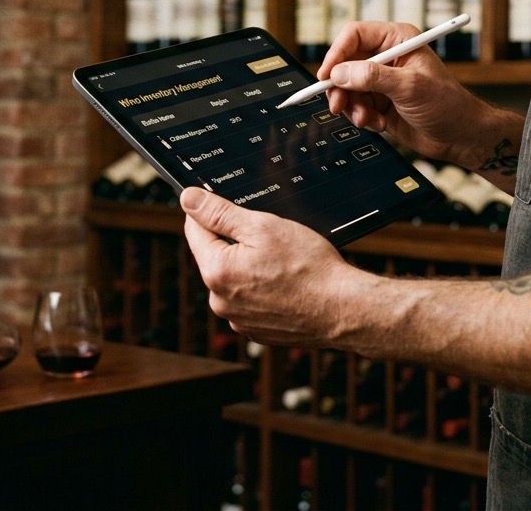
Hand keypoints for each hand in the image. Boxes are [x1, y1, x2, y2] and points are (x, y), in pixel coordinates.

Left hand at [180, 187, 373, 346]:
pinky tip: (285, 285)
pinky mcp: (254, 331)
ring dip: (248, 268)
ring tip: (282, 265)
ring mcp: (237, 320)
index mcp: (217, 272)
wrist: (343, 310)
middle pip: (214, 256)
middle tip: (269, 238)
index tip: (227, 206)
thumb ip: (220, 212)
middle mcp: (220, 301)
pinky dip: (261, 291)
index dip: (210, 212)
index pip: (195, 230)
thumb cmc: (310, 268)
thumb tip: (188, 199)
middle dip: (234, 243)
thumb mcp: (264, 227)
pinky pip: (248, 302)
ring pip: (232, 280)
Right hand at [320, 21, 496, 167]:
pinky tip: (379, 125)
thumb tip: (339, 73)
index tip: (327, 76)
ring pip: (347, 88)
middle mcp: (387, 57)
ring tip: (368, 120)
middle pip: (345, 63)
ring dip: (352, 107)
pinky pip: (356, 106)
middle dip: (341, 87)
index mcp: (398, 39)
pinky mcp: (379, 102)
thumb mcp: (409, 87)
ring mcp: (382, 81)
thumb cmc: (446, 104)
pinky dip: (362, 118)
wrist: (459, 137)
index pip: (355, 36)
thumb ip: (373, 78)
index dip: (337, 54)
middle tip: (339, 105)